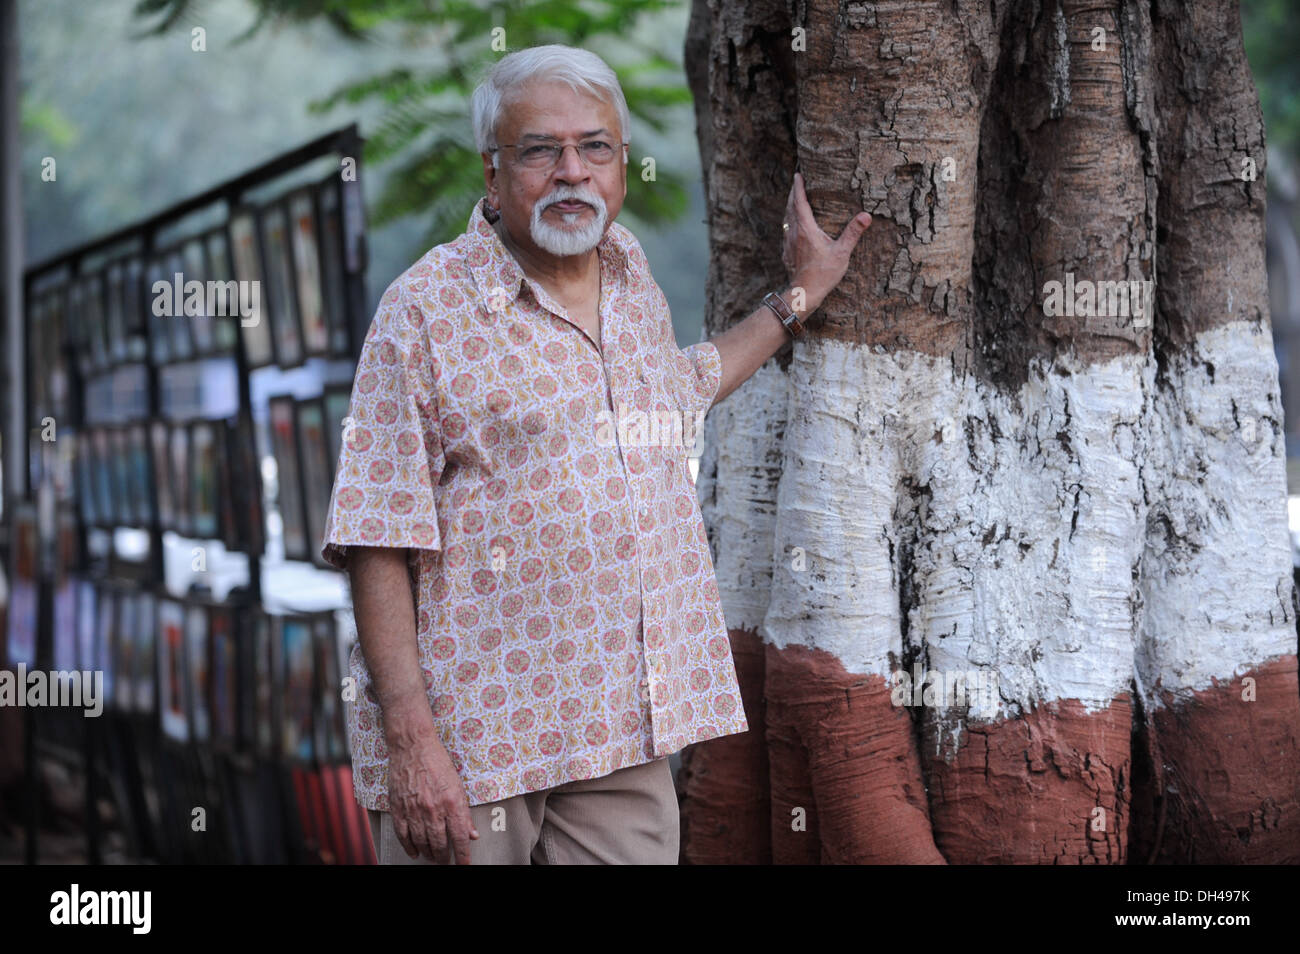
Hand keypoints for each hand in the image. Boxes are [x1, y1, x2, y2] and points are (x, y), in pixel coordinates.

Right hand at [385, 722, 478, 863]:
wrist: (412, 747)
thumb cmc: (437, 763)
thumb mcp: (458, 785)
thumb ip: (464, 812)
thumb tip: (472, 834)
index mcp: (451, 802)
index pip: (459, 837)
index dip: (463, 855)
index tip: (465, 864)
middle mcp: (433, 809)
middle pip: (439, 844)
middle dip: (444, 857)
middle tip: (446, 861)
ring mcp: (414, 810)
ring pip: (421, 842)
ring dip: (428, 853)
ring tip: (433, 857)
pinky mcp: (398, 808)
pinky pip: (403, 835)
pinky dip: (409, 847)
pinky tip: (414, 852)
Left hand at [781, 171, 871, 311]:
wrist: (804, 294)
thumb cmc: (823, 274)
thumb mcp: (842, 253)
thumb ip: (853, 233)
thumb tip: (866, 215)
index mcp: (806, 229)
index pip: (800, 202)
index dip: (798, 187)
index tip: (798, 175)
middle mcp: (794, 233)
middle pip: (790, 208)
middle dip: (792, 193)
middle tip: (796, 182)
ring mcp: (788, 243)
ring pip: (786, 219)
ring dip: (789, 207)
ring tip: (793, 200)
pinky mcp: (786, 253)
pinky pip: (786, 231)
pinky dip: (788, 222)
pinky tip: (793, 225)